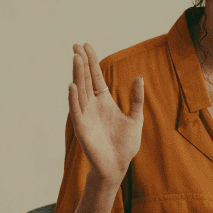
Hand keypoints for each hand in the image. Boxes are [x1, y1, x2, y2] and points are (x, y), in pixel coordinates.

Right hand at [68, 43, 144, 183]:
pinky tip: (72, 85)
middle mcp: (92, 105)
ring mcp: (86, 115)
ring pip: (80, 91)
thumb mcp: (136, 118)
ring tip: (75, 58)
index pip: (96, 77)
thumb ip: (136, 98)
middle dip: (81, 63)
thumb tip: (139, 77)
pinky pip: (76, 110)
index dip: (92, 62)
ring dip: (77, 75)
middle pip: (85, 79)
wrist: (118, 166)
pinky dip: (74, 98)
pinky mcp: (82, 127)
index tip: (86, 46)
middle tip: (76, 45)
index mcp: (105, 101)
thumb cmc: (125, 145)